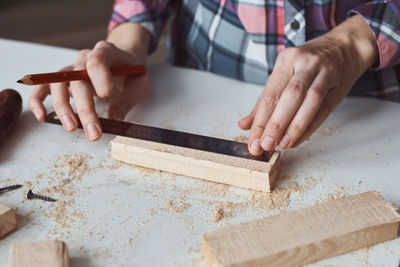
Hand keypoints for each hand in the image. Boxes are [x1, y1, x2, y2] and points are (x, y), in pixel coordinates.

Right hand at [29, 24, 150, 140]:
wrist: (124, 62)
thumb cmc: (132, 73)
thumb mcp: (140, 84)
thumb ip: (128, 99)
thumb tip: (114, 119)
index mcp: (107, 52)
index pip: (97, 62)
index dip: (102, 81)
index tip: (112, 97)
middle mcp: (85, 58)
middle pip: (78, 80)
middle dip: (86, 109)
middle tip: (94, 132)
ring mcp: (72, 68)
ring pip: (59, 84)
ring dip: (64, 108)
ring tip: (72, 128)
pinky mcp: (63, 80)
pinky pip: (45, 87)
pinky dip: (39, 101)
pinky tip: (42, 116)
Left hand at [238, 15, 377, 154]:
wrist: (344, 46)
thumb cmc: (308, 63)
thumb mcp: (284, 74)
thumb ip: (265, 100)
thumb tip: (245, 125)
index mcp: (286, 60)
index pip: (270, 94)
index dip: (259, 120)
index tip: (253, 140)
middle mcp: (305, 63)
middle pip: (288, 97)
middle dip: (275, 124)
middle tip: (265, 144)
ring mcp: (324, 71)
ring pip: (309, 102)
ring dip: (294, 127)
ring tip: (282, 144)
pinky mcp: (338, 83)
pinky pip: (323, 109)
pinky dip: (309, 127)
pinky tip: (298, 139)